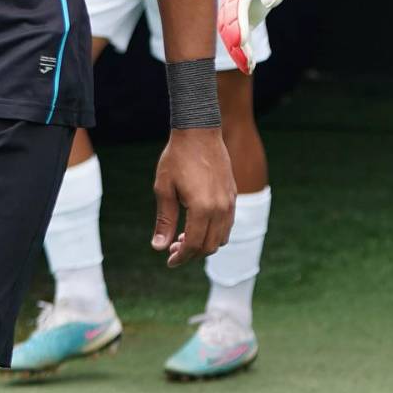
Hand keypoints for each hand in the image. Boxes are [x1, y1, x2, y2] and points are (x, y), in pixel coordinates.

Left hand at [152, 129, 235, 266]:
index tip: (169, 261)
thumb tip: (159, 247)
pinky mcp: (233, 193)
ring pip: (222, 237)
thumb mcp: (164, 189)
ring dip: (205, 244)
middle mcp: (220, 207)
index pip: (194, 245)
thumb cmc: (177, 158)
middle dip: (192, 254)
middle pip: (210, 246)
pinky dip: (215, 232)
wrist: (199, 131)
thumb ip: (164, 220)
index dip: (180, 257)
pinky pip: (228, 223)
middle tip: (173, 249)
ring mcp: (230, 201)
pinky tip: (199, 225)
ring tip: (185, 238)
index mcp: (202, 208)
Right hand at [217, 0, 294, 73]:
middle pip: (228, 25)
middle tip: (246, 63)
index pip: (234, 9)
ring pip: (231, 32)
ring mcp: (236, 6)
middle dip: (235, 45)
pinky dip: (244, 48)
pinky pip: (240, 33)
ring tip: (249, 67)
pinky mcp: (244, 13)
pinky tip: (250, 64)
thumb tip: (269, 0)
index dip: (236, 27)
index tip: (240, 42)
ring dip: (238, 50)